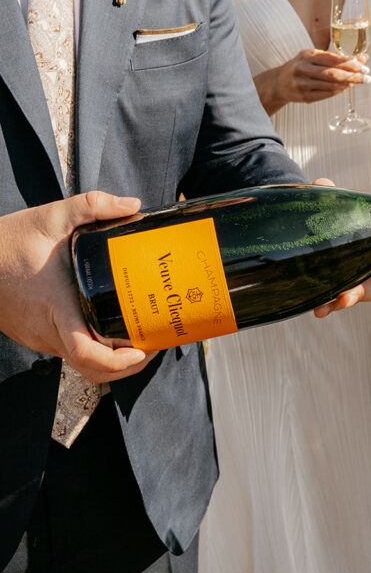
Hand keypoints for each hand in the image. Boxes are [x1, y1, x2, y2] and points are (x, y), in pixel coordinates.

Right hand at [0, 192, 157, 382]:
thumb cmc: (7, 241)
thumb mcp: (50, 217)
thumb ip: (91, 206)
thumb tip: (133, 204)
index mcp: (55, 308)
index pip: (86, 353)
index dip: (117, 362)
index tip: (141, 351)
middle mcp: (48, 331)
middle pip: (92, 368)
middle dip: (129, 364)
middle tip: (154, 344)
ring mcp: (41, 338)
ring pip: (82, 364)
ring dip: (113, 360)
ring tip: (141, 341)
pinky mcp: (37, 336)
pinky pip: (71, 352)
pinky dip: (96, 350)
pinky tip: (113, 329)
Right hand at [259, 49, 369, 112]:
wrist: (278, 82)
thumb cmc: (301, 66)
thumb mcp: (312, 57)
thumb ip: (334, 57)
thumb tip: (361, 59)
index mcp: (307, 55)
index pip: (333, 59)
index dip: (351, 63)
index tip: (364, 65)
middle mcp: (303, 69)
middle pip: (334, 74)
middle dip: (353, 75)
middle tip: (367, 77)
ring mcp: (302, 84)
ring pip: (331, 85)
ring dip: (347, 84)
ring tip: (357, 82)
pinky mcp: (304, 97)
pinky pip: (325, 95)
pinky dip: (337, 91)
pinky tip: (344, 88)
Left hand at [311, 178, 370, 317]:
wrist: (311, 226)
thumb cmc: (333, 214)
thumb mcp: (332, 201)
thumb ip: (328, 193)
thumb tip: (323, 184)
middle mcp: (368, 265)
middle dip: (362, 292)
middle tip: (347, 296)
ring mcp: (351, 278)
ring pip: (353, 297)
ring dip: (340, 304)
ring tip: (323, 308)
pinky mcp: (333, 287)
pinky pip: (334, 301)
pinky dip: (326, 306)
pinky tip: (315, 308)